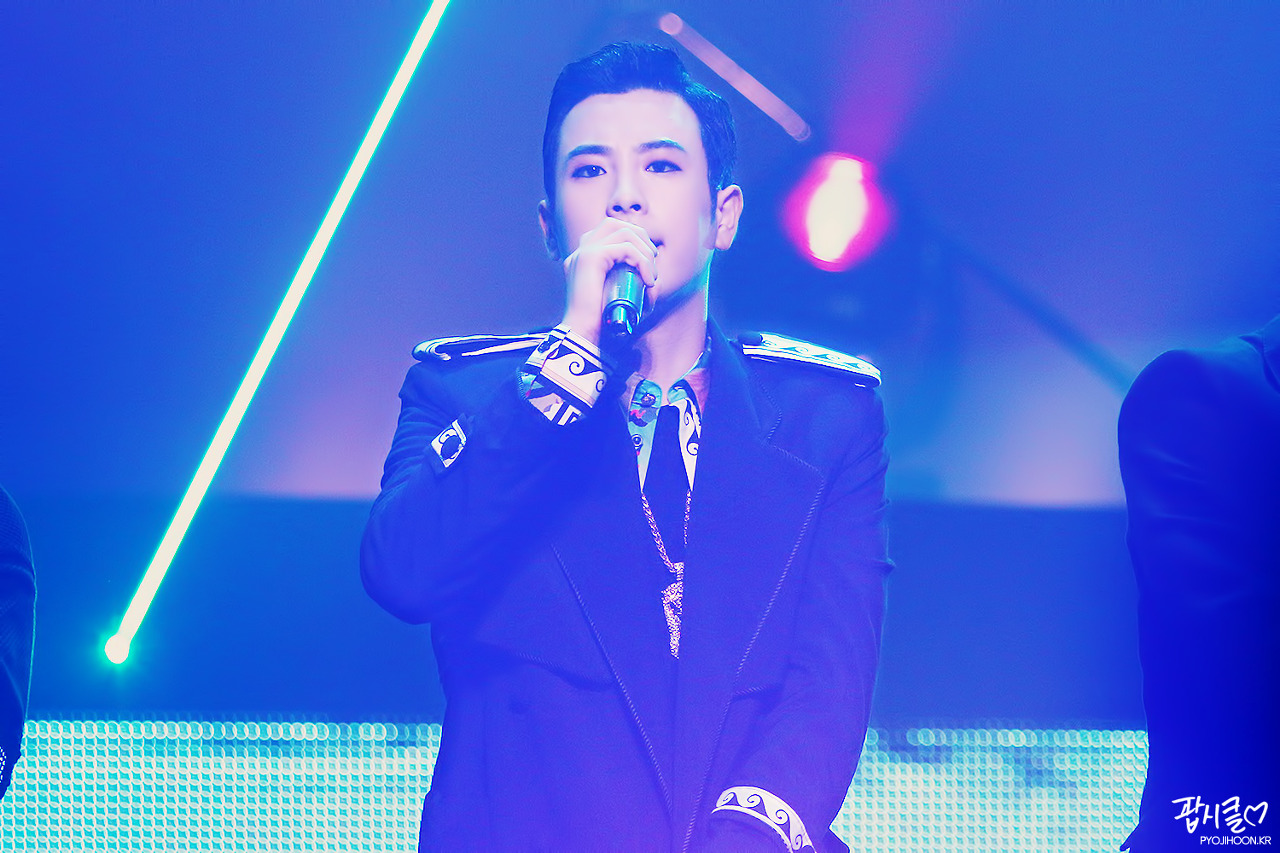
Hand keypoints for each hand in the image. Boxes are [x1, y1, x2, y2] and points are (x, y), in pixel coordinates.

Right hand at [560, 217, 658, 344]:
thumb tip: (656, 281)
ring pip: (623, 232)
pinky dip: (642, 262)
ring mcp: (583, 252)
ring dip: (645, 251)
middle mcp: (581, 251)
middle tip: (653, 262)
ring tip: (651, 276)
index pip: (609, 229)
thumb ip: (635, 288)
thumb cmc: (602, 322)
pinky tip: (648, 281)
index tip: (648, 260)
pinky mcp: (591, 257)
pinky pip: (625, 248)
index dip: (634, 237)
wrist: (584, 334)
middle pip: (615, 224)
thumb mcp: (621, 299)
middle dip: (640, 237)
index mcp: (584, 257)